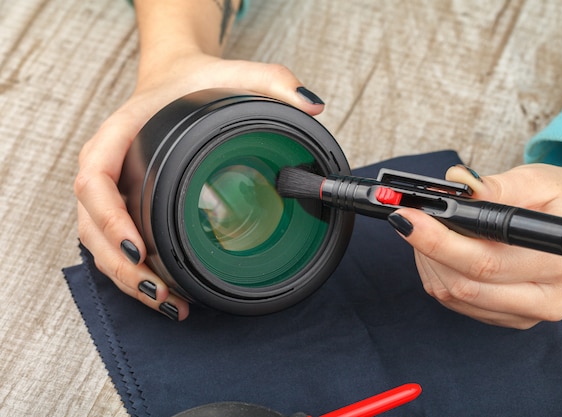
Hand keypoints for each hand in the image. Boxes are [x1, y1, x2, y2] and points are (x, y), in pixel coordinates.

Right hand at [74, 50, 324, 319]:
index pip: (95, 179)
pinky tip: (165, 291)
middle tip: (160, 290)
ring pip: (98, 243)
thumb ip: (273, 81)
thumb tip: (313, 106)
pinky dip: (134, 272)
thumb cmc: (196, 80)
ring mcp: (112, 188)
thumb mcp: (235, 72)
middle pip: (92, 225)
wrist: (175, 80)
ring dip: (126, 279)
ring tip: (168, 302)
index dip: (109, 218)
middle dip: (121, 266)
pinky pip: (114, 242)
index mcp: (119, 133)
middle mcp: (107, 164)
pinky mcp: (123, 203)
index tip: (137, 248)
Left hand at [389, 146, 561, 328]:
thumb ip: (496, 186)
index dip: (439, 240)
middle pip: (464, 284)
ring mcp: (524, 314)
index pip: (486, 261)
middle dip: (425, 247)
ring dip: (427, 260)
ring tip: (425, 227)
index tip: (408, 216)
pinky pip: (454, 301)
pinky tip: (438, 248)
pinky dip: (436, 271)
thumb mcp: (536, 180)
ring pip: (452, 295)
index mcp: (558, 261)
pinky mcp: (504, 318)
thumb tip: (457, 186)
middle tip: (404, 216)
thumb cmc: (560, 201)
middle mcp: (546, 298)